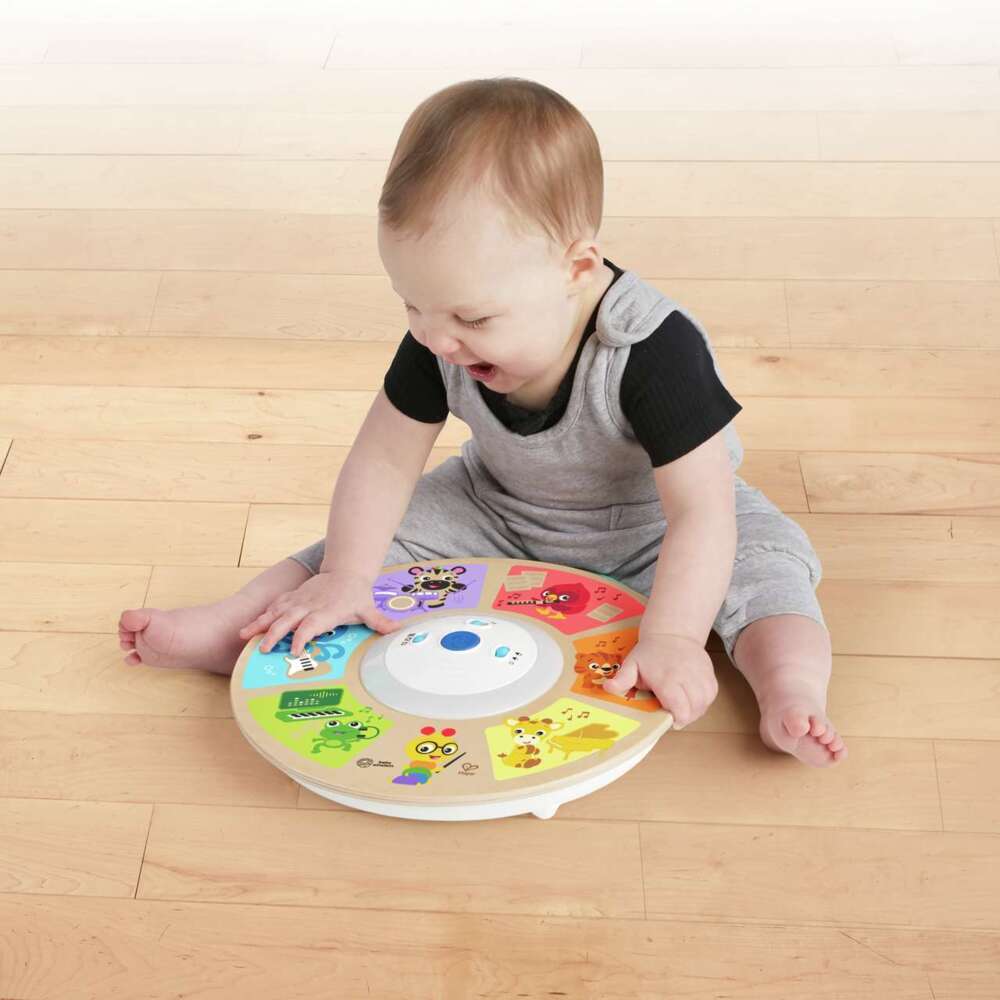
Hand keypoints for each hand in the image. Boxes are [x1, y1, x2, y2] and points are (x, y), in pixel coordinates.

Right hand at [238, 571, 402, 655]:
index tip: (295, 651)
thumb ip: (380, 622)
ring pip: (275, 611)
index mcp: (326, 612)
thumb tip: (398, 630)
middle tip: (261, 649)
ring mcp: (298, 600)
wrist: (345, 571)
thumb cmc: (355, 594)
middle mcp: (309, 606)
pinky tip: (248, 626)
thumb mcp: (368, 608)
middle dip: (273, 633)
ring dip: (259, 623)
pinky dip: (261, 615)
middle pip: (288, 619)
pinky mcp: (292, 597)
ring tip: (242, 635)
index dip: (302, 637)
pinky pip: (274, 606)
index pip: (311, 625)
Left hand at [602, 632, 718, 728]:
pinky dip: (704, 701)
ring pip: (705, 703)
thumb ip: (622, 679)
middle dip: (684, 718)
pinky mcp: (710, 673)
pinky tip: (692, 699)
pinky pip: (711, 694)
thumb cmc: (650, 652)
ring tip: (682, 708)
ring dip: (695, 711)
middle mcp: (687, 677)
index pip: (680, 708)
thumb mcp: (632, 663)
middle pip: (694, 709)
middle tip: (672, 714)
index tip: (667, 718)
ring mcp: (700, 675)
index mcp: (667, 678)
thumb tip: (608, 689)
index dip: (676, 719)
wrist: (672, 632)